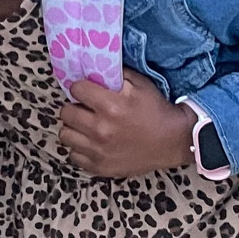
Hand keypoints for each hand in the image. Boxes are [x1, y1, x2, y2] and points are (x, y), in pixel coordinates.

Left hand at [58, 70, 197, 177]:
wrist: (173, 141)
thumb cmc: (156, 110)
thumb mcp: (140, 84)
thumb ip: (114, 75)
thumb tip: (93, 70)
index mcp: (110, 106)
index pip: (76, 89)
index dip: (81, 88)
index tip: (86, 91)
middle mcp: (100, 129)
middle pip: (66, 113)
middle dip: (74, 107)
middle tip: (85, 109)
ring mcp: (98, 151)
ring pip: (65, 135)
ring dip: (74, 129)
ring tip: (86, 127)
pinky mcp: (100, 167)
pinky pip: (73, 156)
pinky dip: (79, 149)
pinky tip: (91, 144)